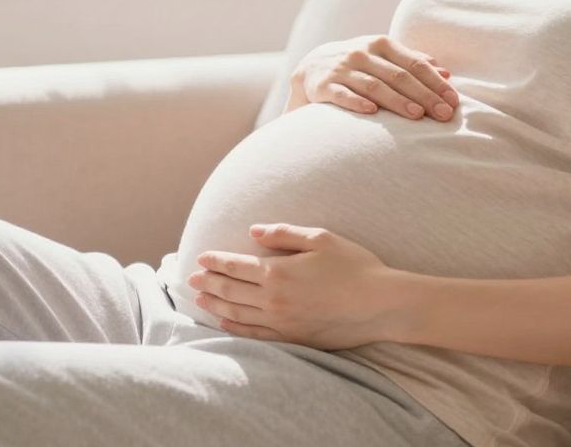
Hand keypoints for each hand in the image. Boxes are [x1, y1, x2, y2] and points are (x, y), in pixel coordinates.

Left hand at [187, 223, 403, 349]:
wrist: (380, 305)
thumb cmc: (354, 267)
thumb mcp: (321, 238)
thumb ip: (283, 234)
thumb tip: (253, 231)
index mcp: (279, 272)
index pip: (236, 265)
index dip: (216, 261)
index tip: (201, 257)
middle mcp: (274, 300)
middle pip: (231, 290)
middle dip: (209, 282)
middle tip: (191, 278)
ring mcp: (281, 322)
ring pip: (237, 314)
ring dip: (215, 305)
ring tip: (200, 299)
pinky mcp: (292, 338)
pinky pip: (254, 334)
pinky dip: (234, 328)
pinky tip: (224, 323)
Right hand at [287, 34, 459, 121]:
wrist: (310, 67)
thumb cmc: (357, 66)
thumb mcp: (382, 57)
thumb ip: (412, 62)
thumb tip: (446, 73)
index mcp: (381, 44)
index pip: (414, 63)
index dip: (435, 82)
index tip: (453, 101)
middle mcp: (362, 53)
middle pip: (399, 75)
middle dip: (424, 95)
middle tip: (443, 114)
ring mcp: (341, 68)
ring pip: (374, 85)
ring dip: (397, 101)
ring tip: (417, 116)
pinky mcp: (322, 85)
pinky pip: (341, 94)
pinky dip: (356, 102)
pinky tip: (371, 112)